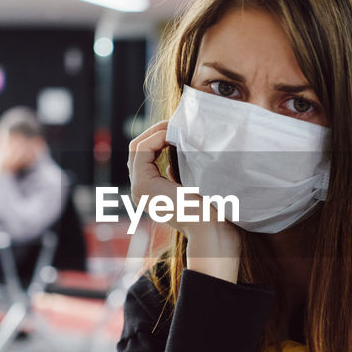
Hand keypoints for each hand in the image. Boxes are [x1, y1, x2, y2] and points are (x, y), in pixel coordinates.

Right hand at [127, 121, 238, 280]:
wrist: (213, 228)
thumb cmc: (212, 208)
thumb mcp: (194, 182)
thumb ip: (181, 169)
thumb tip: (176, 153)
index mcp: (152, 191)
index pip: (146, 154)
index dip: (159, 137)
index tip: (180, 129)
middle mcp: (141, 191)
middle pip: (139, 149)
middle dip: (156, 131)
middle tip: (176, 122)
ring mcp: (139, 189)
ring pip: (138, 147)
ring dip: (156, 132)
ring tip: (175, 126)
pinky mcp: (143, 185)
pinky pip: (141, 150)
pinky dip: (155, 137)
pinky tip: (173, 134)